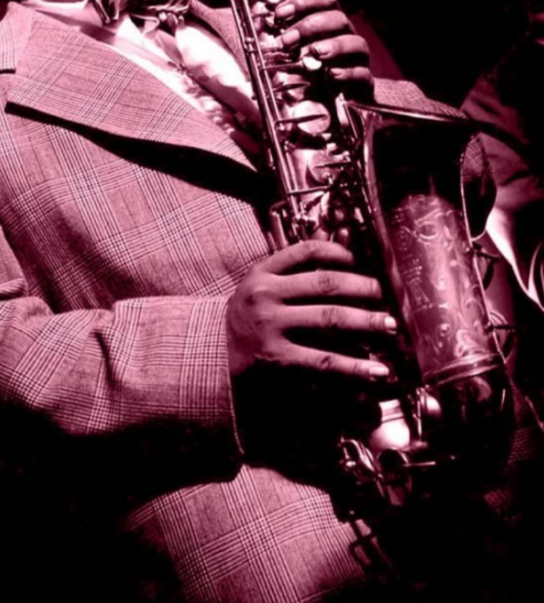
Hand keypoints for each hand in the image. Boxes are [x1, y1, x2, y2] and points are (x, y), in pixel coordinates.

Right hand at [226, 239, 396, 381]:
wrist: (212, 356)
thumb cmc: (246, 318)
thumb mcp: (261, 285)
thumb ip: (295, 264)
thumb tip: (332, 233)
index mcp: (262, 272)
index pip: (306, 251)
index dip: (340, 252)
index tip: (360, 260)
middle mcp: (265, 295)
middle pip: (326, 284)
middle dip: (364, 288)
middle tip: (386, 295)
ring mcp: (270, 326)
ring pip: (329, 319)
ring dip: (367, 322)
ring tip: (390, 326)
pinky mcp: (277, 359)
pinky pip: (323, 360)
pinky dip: (354, 365)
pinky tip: (376, 369)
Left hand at [274, 0, 372, 99]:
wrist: (338, 107)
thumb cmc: (315, 77)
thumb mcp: (296, 57)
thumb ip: (286, 41)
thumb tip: (266, 27)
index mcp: (330, 27)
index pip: (325, 2)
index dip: (303, 2)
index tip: (280, 14)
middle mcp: (346, 38)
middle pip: (339, 19)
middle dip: (311, 26)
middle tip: (287, 41)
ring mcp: (357, 61)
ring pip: (357, 43)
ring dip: (335, 45)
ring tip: (316, 52)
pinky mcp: (363, 84)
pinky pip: (363, 74)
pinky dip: (348, 73)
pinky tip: (332, 74)